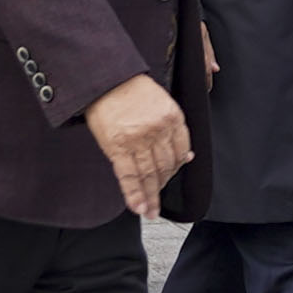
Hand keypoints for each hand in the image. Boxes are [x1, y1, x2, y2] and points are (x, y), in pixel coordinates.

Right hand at [86, 72, 192, 217]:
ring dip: (150, 197)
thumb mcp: (162, 102)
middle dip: (163, 187)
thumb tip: (187, 156)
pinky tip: (138, 207)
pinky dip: (134, 194)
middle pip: (166, 166)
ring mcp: (138, 140)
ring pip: (149, 175)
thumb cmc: (132, 89)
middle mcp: (158, 130)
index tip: (173, 177)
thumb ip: (174, 128)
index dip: (178, 167)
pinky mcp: (118, 147)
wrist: (106, 79)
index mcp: (172, 117)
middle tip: (159, 204)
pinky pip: (128, 176)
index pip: (181, 150)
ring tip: (150, 213)